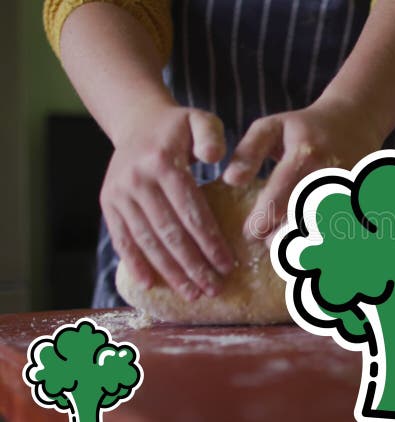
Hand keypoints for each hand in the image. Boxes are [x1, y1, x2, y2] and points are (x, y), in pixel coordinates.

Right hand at [100, 101, 234, 300]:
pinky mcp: (108, 204)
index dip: (210, 241)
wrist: (136, 121)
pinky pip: (122, 239)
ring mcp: (119, 194)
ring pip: (147, 241)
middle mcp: (137, 181)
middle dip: (193, 265)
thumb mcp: (199, 119)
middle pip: (169, 232)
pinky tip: (151, 284)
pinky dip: (135, 263)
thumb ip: (212, 135)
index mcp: (162, 162)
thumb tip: (214, 157)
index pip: (191, 211)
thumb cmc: (178, 127)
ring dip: (169, 271)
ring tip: (192, 293)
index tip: (228, 264)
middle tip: (214, 288)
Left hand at [223, 96, 382, 243]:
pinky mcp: (364, 201)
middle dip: (281, 240)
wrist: (355, 121)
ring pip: (326, 234)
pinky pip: (345, 234)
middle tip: (268, 241)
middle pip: (303, 223)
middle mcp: (331, 174)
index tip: (250, 233)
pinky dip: (327, 248)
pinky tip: (313, 247)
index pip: (278, 199)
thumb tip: (230, 180)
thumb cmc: (305, 128)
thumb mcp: (271, 127)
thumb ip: (248, 151)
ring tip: (288, 245)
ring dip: (304, 247)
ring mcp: (351, 190)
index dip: (261, 222)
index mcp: (305, 155)